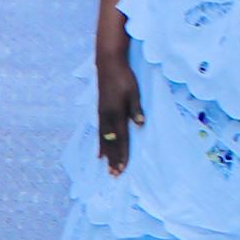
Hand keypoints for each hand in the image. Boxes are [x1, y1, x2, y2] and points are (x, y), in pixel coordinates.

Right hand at [94, 40, 141, 174]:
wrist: (108, 64)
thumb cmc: (124, 77)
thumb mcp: (134, 91)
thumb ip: (136, 109)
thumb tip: (140, 125)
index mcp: (117, 113)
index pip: (122, 138)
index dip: (123, 154)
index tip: (123, 168)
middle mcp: (107, 117)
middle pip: (111, 143)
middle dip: (114, 159)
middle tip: (114, 175)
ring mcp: (101, 115)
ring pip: (104, 139)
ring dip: (107, 155)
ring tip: (107, 168)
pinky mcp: (99, 111)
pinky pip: (99, 132)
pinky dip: (100, 144)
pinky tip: (99, 153)